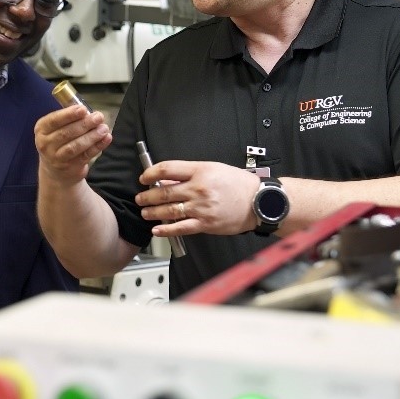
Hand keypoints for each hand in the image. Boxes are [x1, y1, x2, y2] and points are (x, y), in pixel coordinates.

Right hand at [34, 106, 111, 187]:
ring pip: (75, 146)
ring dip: (92, 136)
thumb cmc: (58, 142)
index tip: (83, 109)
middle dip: (84, 124)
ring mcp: (57, 158)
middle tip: (98, 117)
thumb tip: (89, 112)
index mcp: (41, 129)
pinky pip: (86, 155)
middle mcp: (46, 144)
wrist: (55, 171)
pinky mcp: (71, 167)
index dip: (69, 114)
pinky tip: (106, 138)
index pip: (54, 120)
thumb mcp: (55, 129)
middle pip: (66, 133)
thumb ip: (69, 119)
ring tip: (104, 128)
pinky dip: (97, 146)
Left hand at [137, 160, 259, 236]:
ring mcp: (201, 207)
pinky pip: (181, 227)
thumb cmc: (238, 184)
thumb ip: (190, 173)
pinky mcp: (206, 224)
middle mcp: (199, 188)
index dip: (150, 173)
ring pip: (169, 210)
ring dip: (153, 211)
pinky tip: (157, 229)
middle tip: (140, 198)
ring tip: (145, 212)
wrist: (259, 201)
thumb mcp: (213, 169)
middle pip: (164, 191)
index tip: (144, 178)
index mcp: (200, 171)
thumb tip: (167, 179)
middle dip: (147, 196)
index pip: (167, 169)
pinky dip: (166, 229)